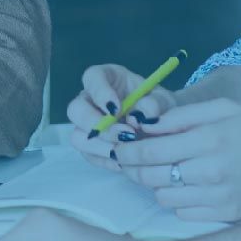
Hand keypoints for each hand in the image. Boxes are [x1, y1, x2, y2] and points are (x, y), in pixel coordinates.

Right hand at [65, 64, 180, 165]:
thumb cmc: (159, 106)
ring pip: (78, 137)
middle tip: (127, 135)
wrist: (163, 127)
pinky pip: (89, 156)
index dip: (100, 93)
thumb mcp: (164, 100)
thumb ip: (155, 103)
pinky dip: (106, 161)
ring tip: (127, 151)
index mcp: (106, 78)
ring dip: (102, 147)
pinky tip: (124, 162)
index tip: (116, 108)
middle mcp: (90, 100)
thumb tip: (139, 117)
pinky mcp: (90, 146)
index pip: (92, 78)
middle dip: (99, 126)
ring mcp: (87, 124)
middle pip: (76, 110)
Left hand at [112, 100, 240, 221]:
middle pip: (150, 176)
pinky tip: (185, 185)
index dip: (127, 150)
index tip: (119, 146)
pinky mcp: (226, 214)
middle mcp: (212, 171)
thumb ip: (181, 116)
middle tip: (130, 159)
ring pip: (164, 197)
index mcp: (209, 139)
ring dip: (155, 184)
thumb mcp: (224, 108)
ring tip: (161, 170)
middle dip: (133, 167)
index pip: (150, 150)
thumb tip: (144, 124)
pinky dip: (177, 200)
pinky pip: (183, 212)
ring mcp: (219, 196)